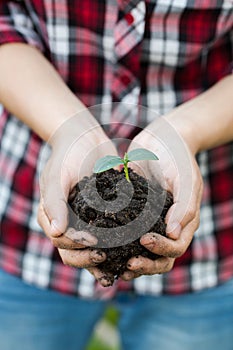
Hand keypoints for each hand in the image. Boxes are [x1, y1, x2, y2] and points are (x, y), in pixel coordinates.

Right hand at [38, 111, 116, 285]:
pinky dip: (119, 247)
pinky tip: (133, 252)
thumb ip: (54, 202)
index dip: (75, 245)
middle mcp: (69, 223)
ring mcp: (87, 221)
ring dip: (104, 261)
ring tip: (121, 268)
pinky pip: (111, 235)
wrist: (85, 138)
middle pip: (74, 252)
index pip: (60, 240)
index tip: (93, 242)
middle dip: (88, 259)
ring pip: (93, 249)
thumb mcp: (57, 175)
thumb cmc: (67, 154)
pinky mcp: (105, 216)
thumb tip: (56, 232)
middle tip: (106, 258)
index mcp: (53, 217)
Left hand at [121, 116, 202, 279]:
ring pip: (139, 251)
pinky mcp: (130, 213)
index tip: (145, 240)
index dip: (162, 250)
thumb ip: (185, 207)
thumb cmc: (180, 158)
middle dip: (144, 264)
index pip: (175, 247)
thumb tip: (174, 234)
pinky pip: (122, 232)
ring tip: (111, 263)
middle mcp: (164, 227)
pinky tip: (99, 242)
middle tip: (127, 264)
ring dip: (126, 260)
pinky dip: (114, 242)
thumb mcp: (187, 179)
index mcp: (181, 222)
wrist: (162, 139)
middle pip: (158, 258)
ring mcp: (147, 222)